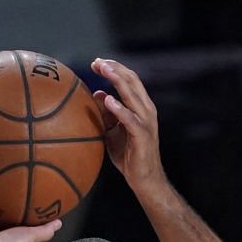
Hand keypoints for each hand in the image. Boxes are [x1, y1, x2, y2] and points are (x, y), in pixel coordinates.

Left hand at [92, 57, 165, 191]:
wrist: (144, 179)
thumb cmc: (129, 154)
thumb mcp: (112, 130)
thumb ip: (107, 113)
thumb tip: (98, 93)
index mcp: (140, 106)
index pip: (129, 79)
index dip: (113, 68)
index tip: (96, 63)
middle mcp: (146, 109)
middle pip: (131, 81)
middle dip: (114, 68)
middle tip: (96, 62)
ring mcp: (146, 122)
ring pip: (132, 94)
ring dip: (117, 80)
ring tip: (104, 70)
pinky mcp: (142, 136)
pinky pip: (130, 119)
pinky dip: (120, 108)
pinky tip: (108, 100)